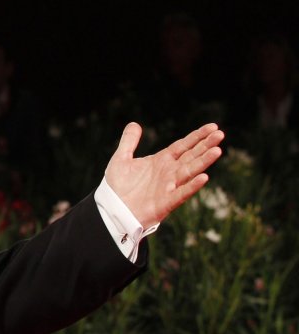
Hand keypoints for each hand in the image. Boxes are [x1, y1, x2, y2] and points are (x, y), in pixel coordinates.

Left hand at [104, 122, 223, 225]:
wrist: (113, 210)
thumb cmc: (118, 187)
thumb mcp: (121, 159)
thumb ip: (129, 142)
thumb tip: (134, 123)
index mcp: (161, 161)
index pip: (183, 145)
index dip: (197, 136)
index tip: (213, 127)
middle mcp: (169, 172)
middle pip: (191, 156)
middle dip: (205, 145)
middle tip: (220, 134)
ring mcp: (169, 186)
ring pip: (190, 171)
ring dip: (204, 162)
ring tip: (217, 151)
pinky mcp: (166, 202)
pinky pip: (182, 193)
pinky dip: (192, 186)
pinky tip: (204, 177)